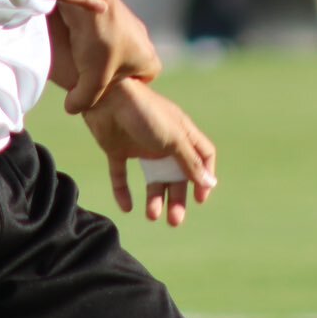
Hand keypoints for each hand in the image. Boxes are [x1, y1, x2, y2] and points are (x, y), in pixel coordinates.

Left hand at [53, 0, 160, 113]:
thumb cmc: (98, 39)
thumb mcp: (92, 78)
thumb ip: (84, 99)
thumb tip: (73, 107)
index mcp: (148, 59)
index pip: (143, 83)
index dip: (124, 89)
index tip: (107, 88)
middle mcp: (142, 41)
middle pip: (123, 69)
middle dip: (105, 74)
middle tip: (88, 77)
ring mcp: (126, 26)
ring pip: (109, 51)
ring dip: (94, 57)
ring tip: (78, 59)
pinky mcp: (109, 15)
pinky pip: (100, 36)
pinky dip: (87, 41)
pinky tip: (72, 43)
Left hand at [83, 80, 215, 226]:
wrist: (106, 96)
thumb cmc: (146, 113)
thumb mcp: (174, 138)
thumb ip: (190, 162)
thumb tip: (210, 183)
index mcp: (181, 134)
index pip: (202, 157)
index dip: (204, 177)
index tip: (200, 198)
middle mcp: (163, 141)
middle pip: (176, 175)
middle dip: (177, 198)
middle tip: (174, 221)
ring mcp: (139, 145)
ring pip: (151, 178)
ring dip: (154, 199)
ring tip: (151, 216)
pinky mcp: (117, 149)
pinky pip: (121, 175)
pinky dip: (123, 191)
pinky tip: (126, 207)